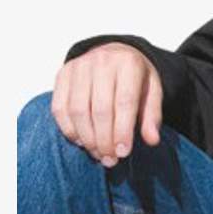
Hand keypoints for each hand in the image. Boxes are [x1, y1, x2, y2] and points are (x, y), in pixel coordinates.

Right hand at [51, 43, 163, 165]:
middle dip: (104, 140)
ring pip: (77, 110)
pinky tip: (82, 142)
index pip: (124, 102)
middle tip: (110, 160)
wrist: (115, 53)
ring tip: (98, 154)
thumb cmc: (135, 78)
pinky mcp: (63, 74)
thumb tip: (152, 140)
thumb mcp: (153, 92)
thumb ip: (152, 115)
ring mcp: (79, 66)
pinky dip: (69, 129)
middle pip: (99, 109)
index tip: (123, 153)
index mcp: (129, 64)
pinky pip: (59, 107)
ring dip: (87, 138)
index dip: (122, 130)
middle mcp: (102, 61)